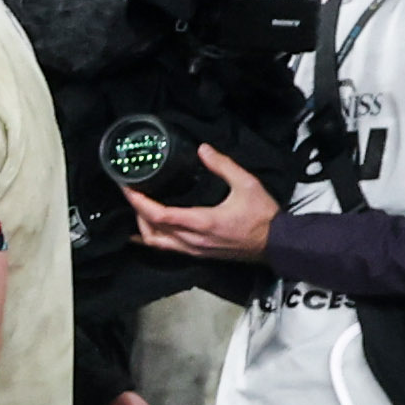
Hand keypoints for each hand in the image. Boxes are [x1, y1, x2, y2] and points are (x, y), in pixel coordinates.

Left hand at [125, 146, 277, 260]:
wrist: (277, 244)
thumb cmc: (263, 216)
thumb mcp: (247, 184)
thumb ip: (223, 165)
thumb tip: (203, 149)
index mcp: (202, 222)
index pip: (160, 215)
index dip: (140, 203)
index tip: (128, 188)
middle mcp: (194, 240)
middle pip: (152, 231)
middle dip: (137, 212)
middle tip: (131, 194)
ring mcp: (195, 250)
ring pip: (157, 244)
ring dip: (143, 227)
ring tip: (139, 209)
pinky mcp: (199, 255)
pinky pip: (168, 249)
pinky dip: (154, 238)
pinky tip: (150, 229)